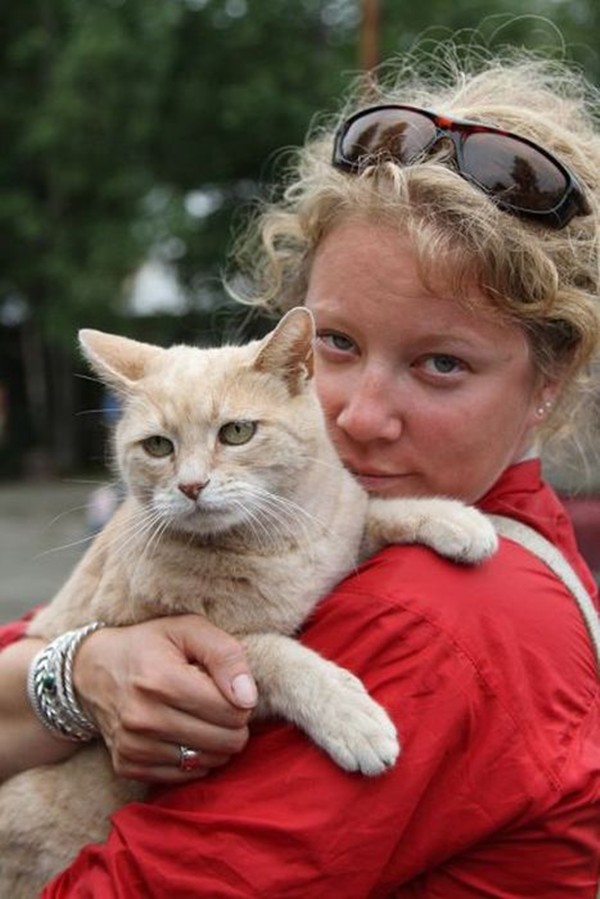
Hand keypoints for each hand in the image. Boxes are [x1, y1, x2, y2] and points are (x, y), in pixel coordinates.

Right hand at [73, 615, 256, 782]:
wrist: (92, 671)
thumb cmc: (149, 645)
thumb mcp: (188, 630)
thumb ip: (226, 655)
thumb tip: (248, 697)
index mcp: (162, 680)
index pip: (231, 711)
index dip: (241, 699)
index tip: (227, 687)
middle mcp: (144, 718)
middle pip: (224, 741)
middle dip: (233, 724)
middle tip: (218, 704)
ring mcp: (133, 746)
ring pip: (208, 762)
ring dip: (215, 742)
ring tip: (200, 717)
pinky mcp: (127, 766)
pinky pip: (184, 776)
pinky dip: (193, 758)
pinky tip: (183, 733)